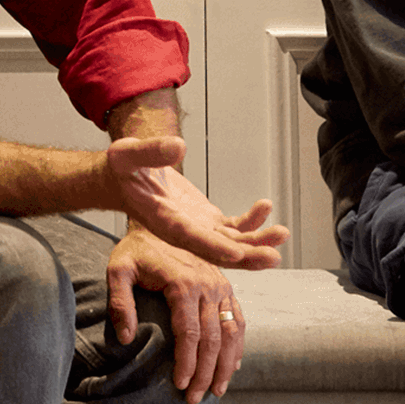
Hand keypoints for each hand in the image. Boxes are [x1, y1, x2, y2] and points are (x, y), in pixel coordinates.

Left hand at [106, 228, 244, 402]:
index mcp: (184, 283)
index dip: (187, 363)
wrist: (157, 219)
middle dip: (206, 372)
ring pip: (231, 332)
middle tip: (196, 398)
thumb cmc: (135, 248)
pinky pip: (238, 318)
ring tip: (217, 390)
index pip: (190, 334)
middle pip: (213, 339)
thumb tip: (125, 338)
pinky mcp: (225, 285)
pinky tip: (232, 364)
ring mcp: (221, 285)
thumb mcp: (118, 270)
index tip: (181, 386)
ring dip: (226, 364)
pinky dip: (238, 344)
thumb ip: (120, 303)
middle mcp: (209, 284)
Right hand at [107, 136, 288, 268]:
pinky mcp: (206, 220)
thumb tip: (179, 147)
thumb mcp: (127, 153)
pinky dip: (252, 221)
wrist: (124, 178)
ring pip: (231, 242)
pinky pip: (233, 227)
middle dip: (246, 255)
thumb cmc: (122, 167)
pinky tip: (266, 207)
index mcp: (163, 220)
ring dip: (256, 241)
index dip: (212, 246)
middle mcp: (182, 231)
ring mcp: (197, 228)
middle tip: (272, 256)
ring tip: (282, 234)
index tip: (235, 253)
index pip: (190, 238)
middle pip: (217, 249)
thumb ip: (151, 152)